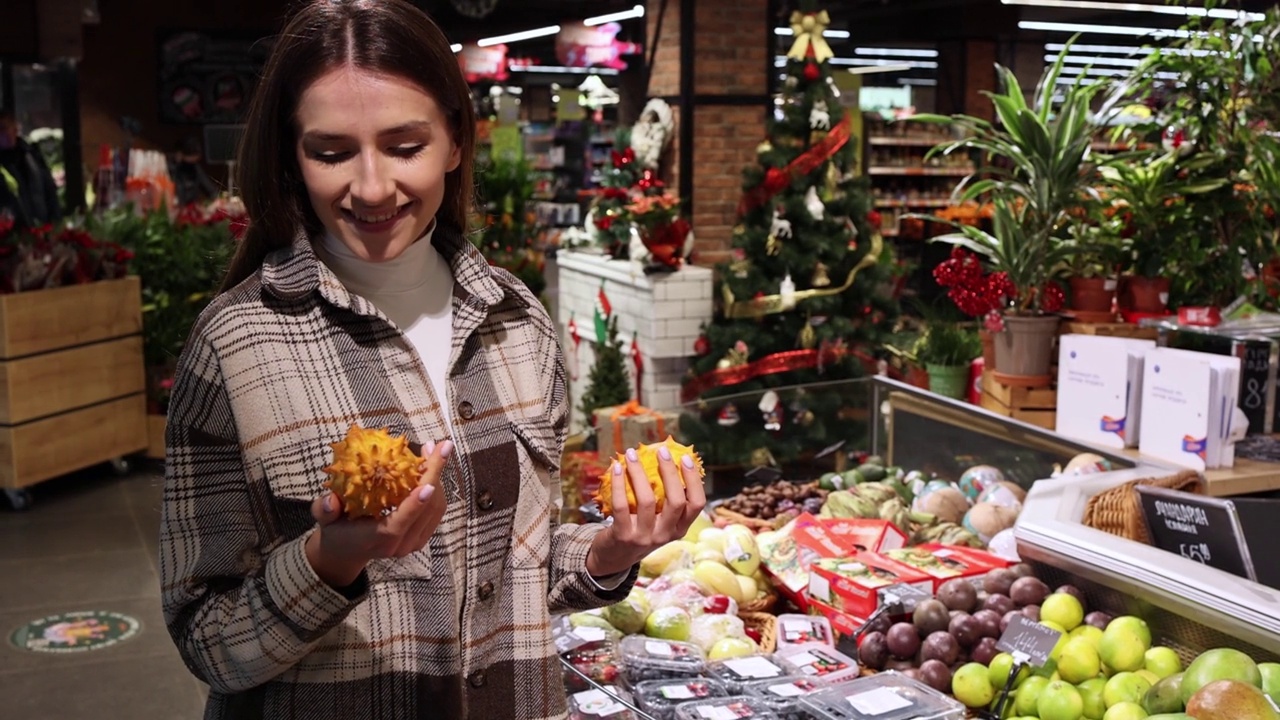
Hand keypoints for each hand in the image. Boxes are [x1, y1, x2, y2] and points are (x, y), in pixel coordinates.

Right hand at [305, 440, 451, 587]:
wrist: (348, 550)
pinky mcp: (422, 535)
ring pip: (436, 508)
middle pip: (427, 511)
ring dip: (438, 476)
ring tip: (433, 450)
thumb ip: (324, 510)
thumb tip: (328, 500)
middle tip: (438, 447)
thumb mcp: (324, 519)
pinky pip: (436, 509)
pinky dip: (437, 485)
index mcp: (377, 539)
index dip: (415, 505)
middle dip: (435, 476)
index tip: (428, 484)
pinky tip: (430, 464)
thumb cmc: (337, 529)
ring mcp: (414, 542)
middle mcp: (400, 544)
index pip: (400, 524)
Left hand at [586, 444, 706, 577]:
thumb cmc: (639, 529)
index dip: (694, 480)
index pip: (697, 504)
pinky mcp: (623, 537)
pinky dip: (619, 484)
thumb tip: (670, 460)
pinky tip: (617, 469)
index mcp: (680, 529)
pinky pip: (622, 505)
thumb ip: (667, 500)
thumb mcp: (659, 521)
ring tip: (632, 455)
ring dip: (639, 473)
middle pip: (676, 501)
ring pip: (647, 500)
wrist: (613, 558)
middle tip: (662, 451)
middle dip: (670, 472)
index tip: (686, 458)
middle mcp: (665, 535)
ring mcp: (644, 537)